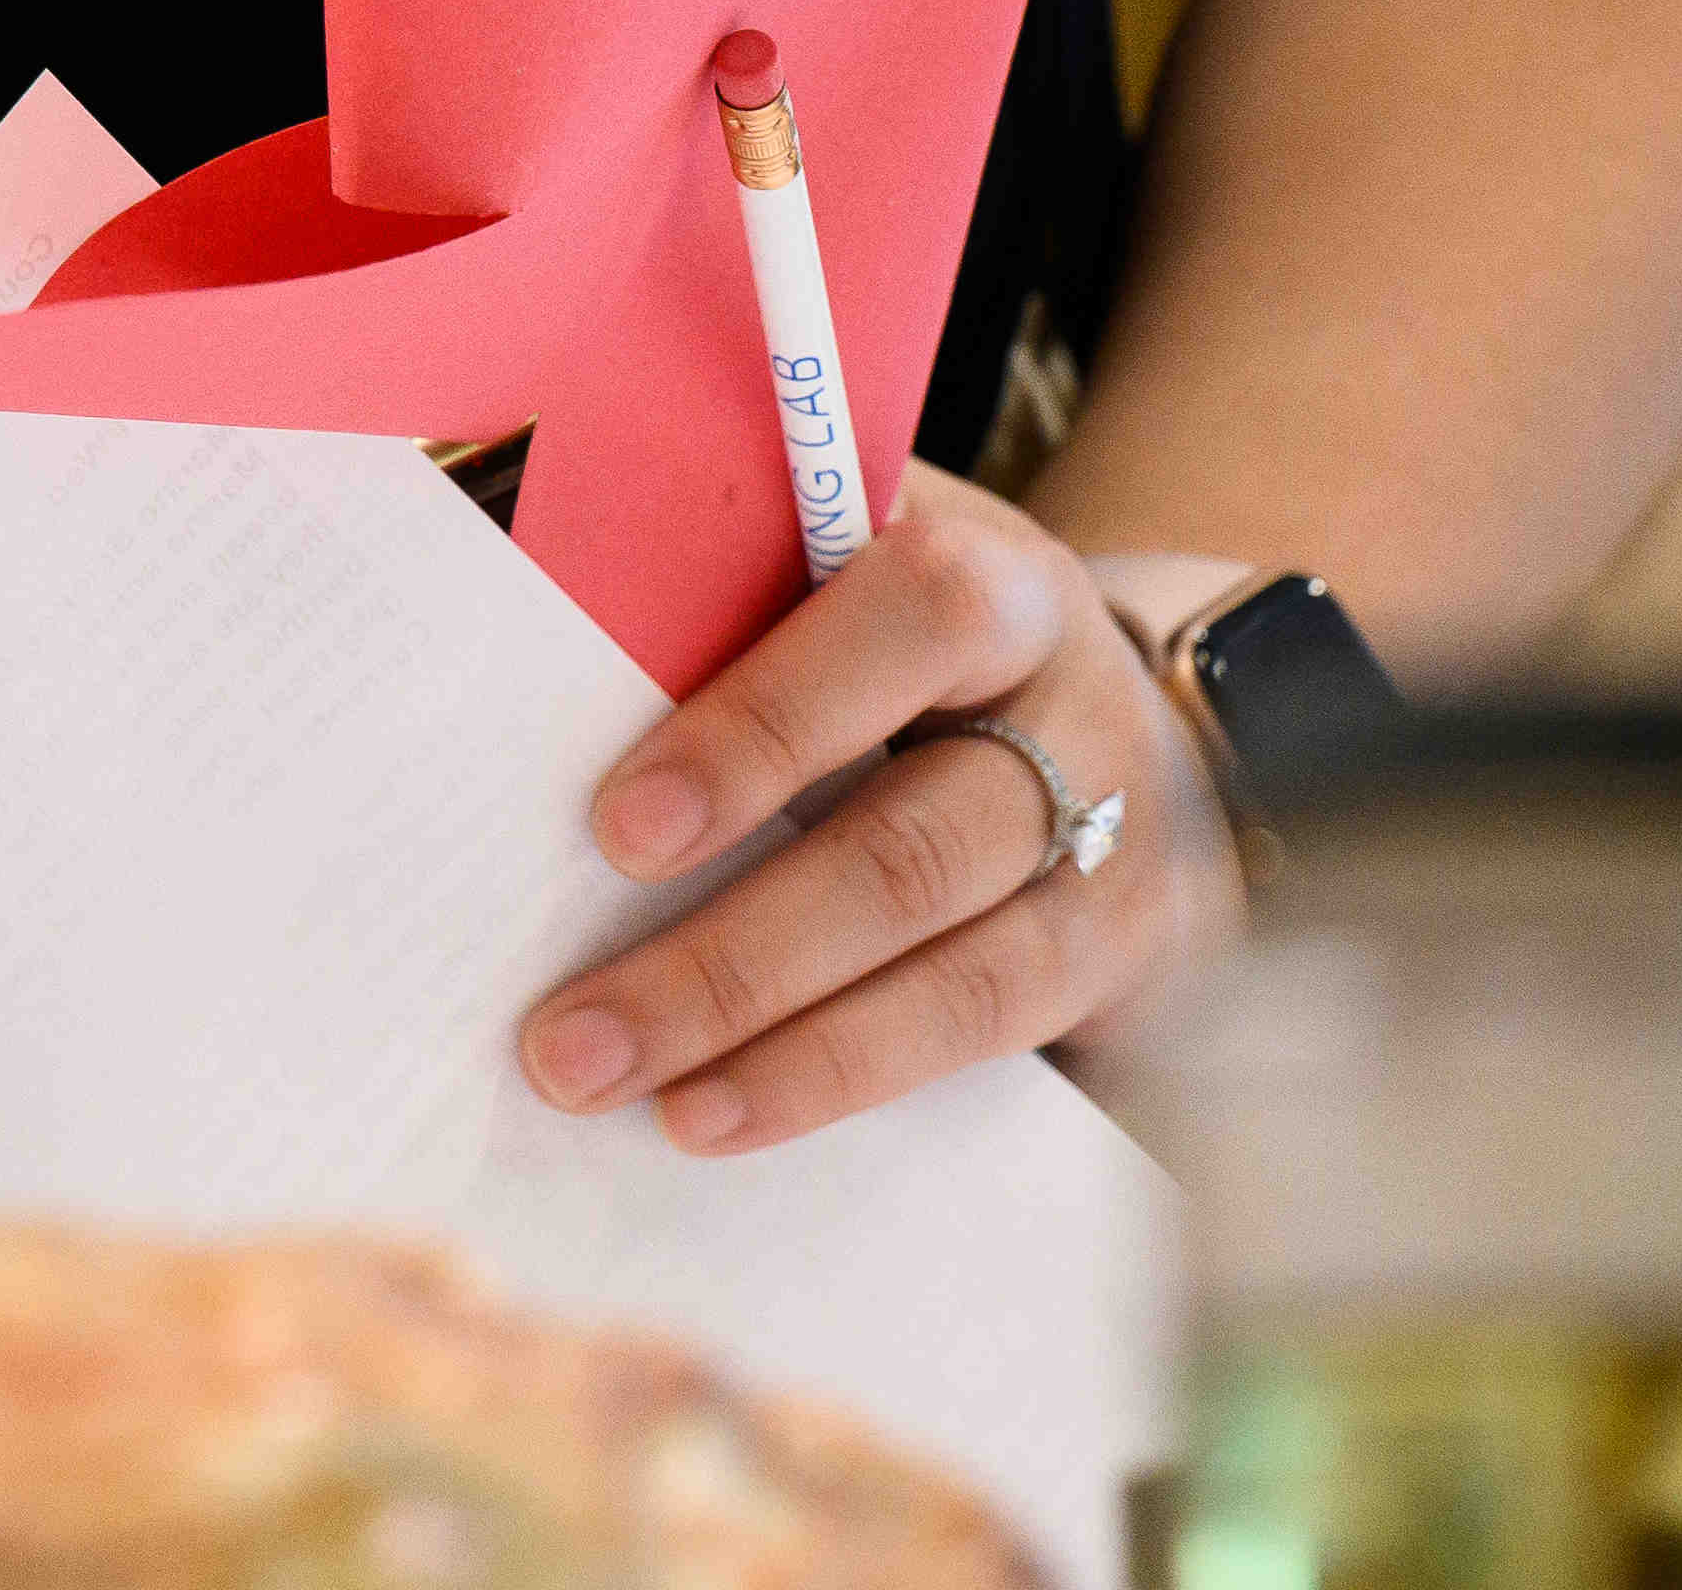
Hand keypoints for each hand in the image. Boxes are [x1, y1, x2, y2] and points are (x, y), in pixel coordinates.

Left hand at [516, 470, 1235, 1150]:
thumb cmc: (921, 635)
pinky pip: (977, 1042)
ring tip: (631, 1094)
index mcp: (1004, 589)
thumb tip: (545, 586)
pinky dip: (838, 1082)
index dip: (768, 725)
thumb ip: (745, 573)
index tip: (619, 827)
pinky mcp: (1112, 968)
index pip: (907, 627)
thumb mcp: (862, 569)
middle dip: (729, 957)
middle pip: (911, 852)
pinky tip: (719, 1113)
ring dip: (778, 1053)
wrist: (1136, 727)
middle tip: (570, 1033)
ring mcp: (1114, 861)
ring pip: (954, 976)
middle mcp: (1078, 725)